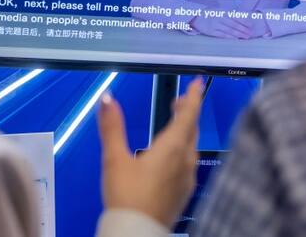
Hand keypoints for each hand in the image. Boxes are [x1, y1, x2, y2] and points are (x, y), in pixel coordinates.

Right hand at [98, 78, 203, 228]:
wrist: (137, 233)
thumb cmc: (126, 196)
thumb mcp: (114, 159)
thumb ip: (112, 127)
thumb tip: (107, 98)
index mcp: (172, 148)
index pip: (188, 115)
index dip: (193, 96)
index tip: (199, 83)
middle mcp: (185, 161)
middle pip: (192, 130)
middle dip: (188, 112)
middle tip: (180, 100)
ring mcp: (187, 178)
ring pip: (192, 147)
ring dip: (187, 132)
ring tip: (176, 125)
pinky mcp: (184, 193)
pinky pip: (189, 164)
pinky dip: (184, 150)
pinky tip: (173, 157)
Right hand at [190, 13, 251, 38]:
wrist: (196, 16)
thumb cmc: (210, 13)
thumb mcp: (220, 10)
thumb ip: (230, 14)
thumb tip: (242, 17)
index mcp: (222, 11)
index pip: (236, 16)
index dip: (244, 21)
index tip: (251, 25)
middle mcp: (219, 17)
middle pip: (234, 24)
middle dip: (243, 29)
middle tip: (250, 33)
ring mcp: (215, 25)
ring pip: (229, 30)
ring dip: (239, 34)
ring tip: (246, 36)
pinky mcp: (211, 31)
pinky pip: (222, 35)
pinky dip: (230, 37)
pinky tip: (236, 38)